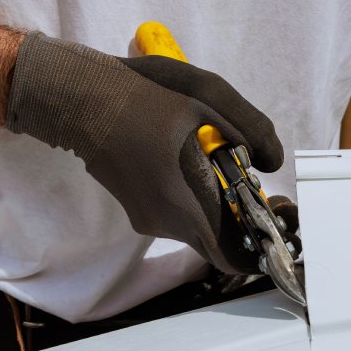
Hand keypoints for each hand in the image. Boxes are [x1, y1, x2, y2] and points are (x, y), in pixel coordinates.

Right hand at [5, 33, 283, 273]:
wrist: (78, 97)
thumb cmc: (142, 94)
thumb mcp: (207, 97)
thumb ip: (251, 129)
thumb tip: (273, 162)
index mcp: (182, 202)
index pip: (227, 256)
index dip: (255, 253)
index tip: (271, 234)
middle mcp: (163, 222)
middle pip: (215, 240)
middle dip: (239, 221)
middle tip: (251, 184)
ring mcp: (145, 218)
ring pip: (196, 226)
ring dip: (215, 205)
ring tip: (222, 165)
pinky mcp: (135, 209)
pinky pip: (176, 214)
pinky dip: (194, 199)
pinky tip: (194, 164)